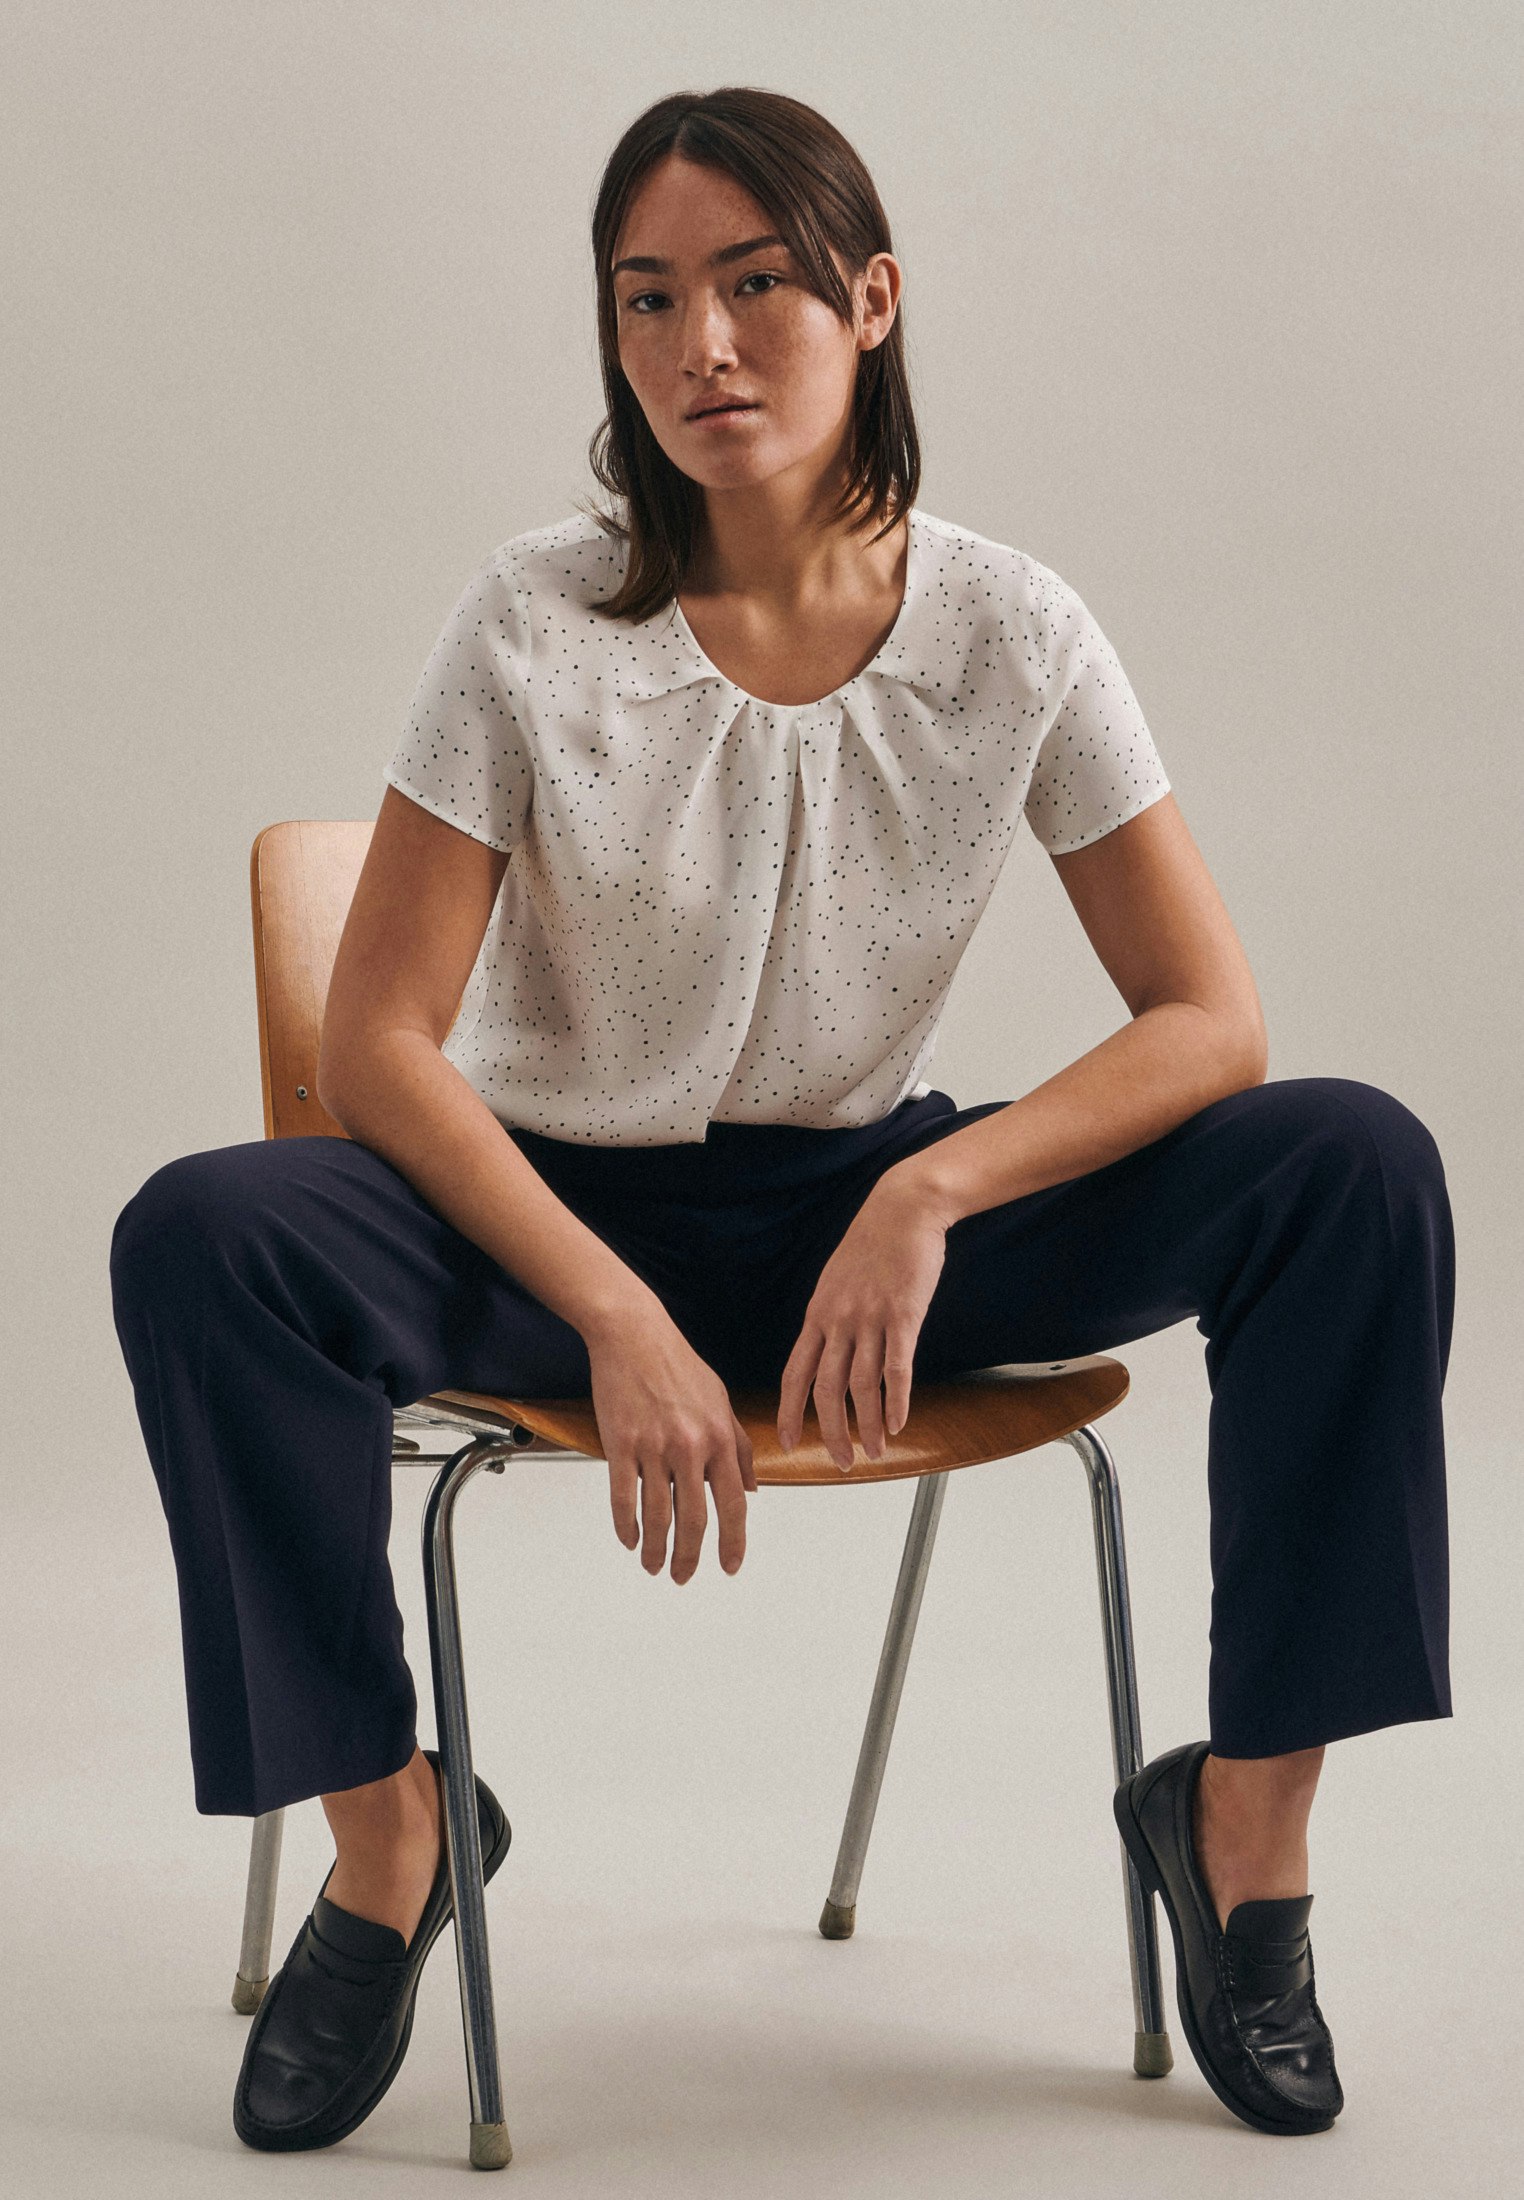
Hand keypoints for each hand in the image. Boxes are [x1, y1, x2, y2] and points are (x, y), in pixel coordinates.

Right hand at [584, 1304, 757, 1581]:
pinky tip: (629, 1539)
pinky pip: (623, 1496)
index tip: (729, 1566)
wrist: (634, 1334)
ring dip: (655, 1549)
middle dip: (690, 1557)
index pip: (734, 1503)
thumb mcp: (721, 1400)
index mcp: (722, 1436)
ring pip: (658, 1515)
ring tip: (653, 1566)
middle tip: (683, 1577)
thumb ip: (740, 1445)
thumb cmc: (677, 1363)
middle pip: (695, 1519)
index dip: (733, 1542)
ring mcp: (655, 1446)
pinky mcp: (621, 1443)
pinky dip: (626, 1525)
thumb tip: (752, 1487)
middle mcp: (692, 1445)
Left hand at [776, 1178, 950, 1469]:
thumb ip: (833, 1318)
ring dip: (866, 1425)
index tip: (787, 1443)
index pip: (795, 1373)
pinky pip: (896, 1368)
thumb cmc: (873, 1243)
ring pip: (861, 1385)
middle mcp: (838, 1320)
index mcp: (818, 1314)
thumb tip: (831, 1352)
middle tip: (840, 1461)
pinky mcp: (903, 1314)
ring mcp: (870, 1318)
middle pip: (825, 1389)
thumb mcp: (838, 1281)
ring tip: (874, 1451)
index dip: (789, 1412)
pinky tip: (900, 1423)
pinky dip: (896, 1401)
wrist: (903, 1208)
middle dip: (830, 1432)